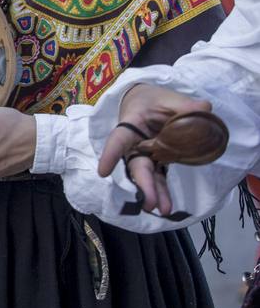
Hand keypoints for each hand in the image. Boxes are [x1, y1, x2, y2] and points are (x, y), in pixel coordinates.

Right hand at [96, 84, 212, 216]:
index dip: (110, 155)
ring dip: (153, 192)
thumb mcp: (167, 98)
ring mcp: (145, 154)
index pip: (119, 140)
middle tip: (150, 202)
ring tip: (163, 209)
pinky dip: (161, 190)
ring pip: (147, 174)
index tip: (103, 172)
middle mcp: (134, 143)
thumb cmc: (152, 100)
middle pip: (136, 164)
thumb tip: (204, 109)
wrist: (148, 103)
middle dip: (143, 183)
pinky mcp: (156, 160)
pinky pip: (158, 176)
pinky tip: (166, 206)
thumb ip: (184, 105)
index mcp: (131, 124)